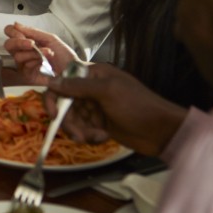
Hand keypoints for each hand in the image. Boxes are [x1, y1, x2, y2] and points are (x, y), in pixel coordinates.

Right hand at [3, 22, 79, 82]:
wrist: (73, 71)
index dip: (12, 32)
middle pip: (8, 45)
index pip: (11, 33)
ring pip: (17, 56)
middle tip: (31, 43)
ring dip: (34, 52)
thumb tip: (16, 24)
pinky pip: (24, 66)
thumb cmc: (64, 55)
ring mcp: (24, 64)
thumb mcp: (50, 38)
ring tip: (48, 52)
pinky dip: (36, 61)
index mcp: (28, 41)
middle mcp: (24, 52)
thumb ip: (32, 31)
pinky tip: (45, 63)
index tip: (21, 32)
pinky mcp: (27, 75)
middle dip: (19, 42)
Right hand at [46, 63, 186, 156]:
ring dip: (81, 130)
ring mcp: (95, 107)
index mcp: (93, 75)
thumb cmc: (137, 106)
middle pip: (64, 104)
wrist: (161, 131)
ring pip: (72, 119)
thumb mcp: (107, 92)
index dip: (54, 98)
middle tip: (79, 136)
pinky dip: (89, 135)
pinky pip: (82, 128)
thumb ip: (78, 86)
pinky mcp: (98, 123)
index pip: (62, 82)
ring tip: (97, 137)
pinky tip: (103, 137)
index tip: (54, 116)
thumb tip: (51, 80)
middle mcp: (91, 89)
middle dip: (70, 121)